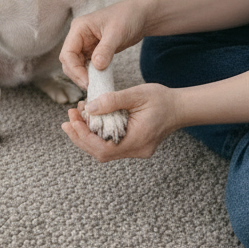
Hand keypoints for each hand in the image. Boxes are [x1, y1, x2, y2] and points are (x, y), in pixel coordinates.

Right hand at [59, 0, 149, 88]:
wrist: (140, 15)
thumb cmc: (128, 17)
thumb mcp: (117, 33)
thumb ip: (106, 49)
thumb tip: (96, 66)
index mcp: (79, 28)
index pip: (68, 53)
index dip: (74, 69)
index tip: (87, 81)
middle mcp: (79, 36)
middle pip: (68, 61)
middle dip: (77, 75)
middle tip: (90, 86)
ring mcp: (86, 44)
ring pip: (76, 65)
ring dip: (83, 76)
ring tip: (95, 85)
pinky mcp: (94, 51)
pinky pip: (87, 66)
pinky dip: (91, 74)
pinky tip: (99, 80)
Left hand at [61, 83, 179, 161]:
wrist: (180, 107)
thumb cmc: (161, 99)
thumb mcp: (137, 94)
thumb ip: (113, 100)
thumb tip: (89, 108)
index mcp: (137, 140)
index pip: (103, 148)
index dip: (84, 135)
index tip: (72, 119)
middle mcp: (136, 150)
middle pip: (100, 153)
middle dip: (80, 137)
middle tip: (67, 120)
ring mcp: (136, 150)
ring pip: (104, 151)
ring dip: (87, 136)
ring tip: (75, 118)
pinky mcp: (134, 145)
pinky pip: (111, 145)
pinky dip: (97, 135)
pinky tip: (90, 121)